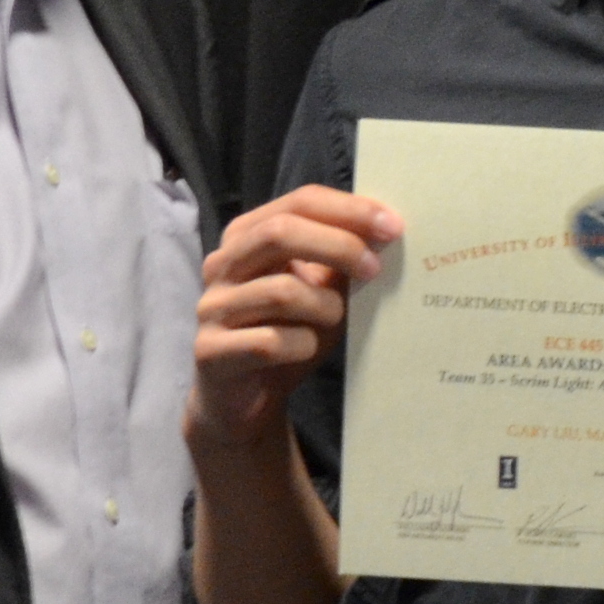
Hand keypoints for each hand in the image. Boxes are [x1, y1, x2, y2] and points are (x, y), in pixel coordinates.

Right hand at [192, 185, 400, 449]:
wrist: (246, 401)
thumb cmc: (289, 335)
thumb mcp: (322, 292)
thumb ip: (343, 261)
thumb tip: (388, 231)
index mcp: (247, 237)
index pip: (298, 202)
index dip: (347, 210)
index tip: (393, 227)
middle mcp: (221, 265)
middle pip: (279, 233)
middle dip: (338, 246)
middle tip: (375, 270)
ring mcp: (212, 307)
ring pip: (280, 292)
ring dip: (325, 309)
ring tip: (335, 323)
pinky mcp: (210, 351)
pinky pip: (270, 343)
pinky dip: (303, 346)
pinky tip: (307, 351)